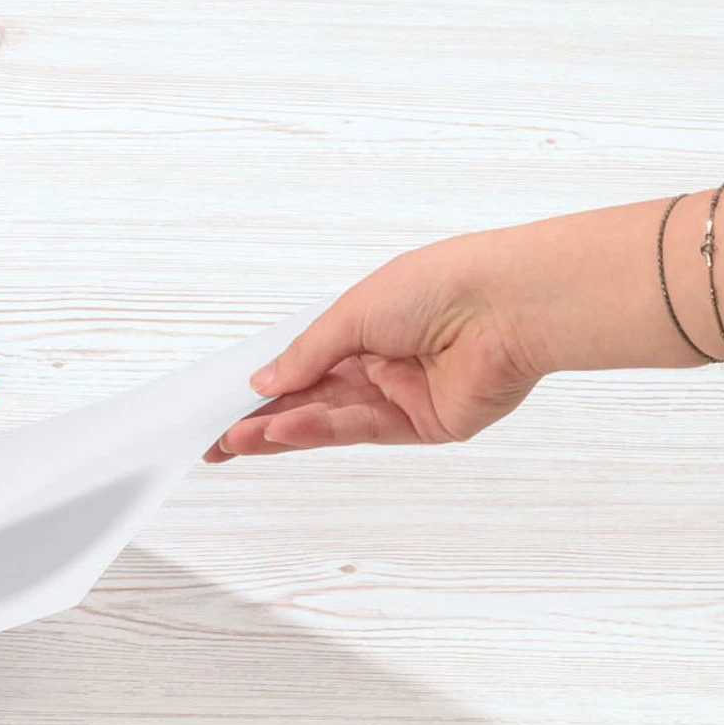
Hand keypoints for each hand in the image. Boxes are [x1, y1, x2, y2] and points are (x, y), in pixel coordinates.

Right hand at [206, 233, 543, 459]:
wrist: (507, 304)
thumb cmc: (438, 285)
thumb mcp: (351, 312)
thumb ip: (306, 354)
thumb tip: (264, 381)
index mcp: (364, 325)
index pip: (302, 361)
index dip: (263, 383)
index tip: (221, 402)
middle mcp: (381, 362)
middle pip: (310, 398)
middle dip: (261, 417)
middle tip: (216, 438)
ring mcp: (401, 395)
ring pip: (329, 419)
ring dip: (280, 429)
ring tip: (234, 439)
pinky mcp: (424, 424)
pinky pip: (361, 430)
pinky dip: (318, 430)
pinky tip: (280, 430)